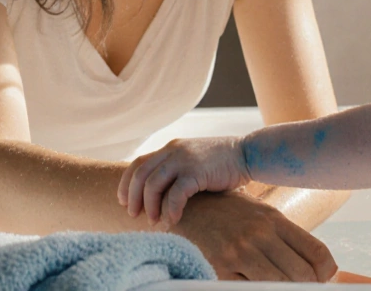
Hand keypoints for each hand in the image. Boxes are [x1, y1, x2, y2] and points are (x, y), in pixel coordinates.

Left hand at [118, 136, 249, 226]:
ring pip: (153, 183)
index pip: (137, 163)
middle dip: (132, 196)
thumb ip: (175, 172)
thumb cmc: (221, 165)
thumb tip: (157, 196)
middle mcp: (173, 151)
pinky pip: (176, 192)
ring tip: (153, 221)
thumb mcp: (192, 163)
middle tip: (133, 215)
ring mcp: (185, 159)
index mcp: (170, 148)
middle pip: (140, 174)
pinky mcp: (197, 171)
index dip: (126, 183)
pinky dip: (171, 208)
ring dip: (150, 205)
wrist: (248, 154)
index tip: (123, 201)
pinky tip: (173, 220)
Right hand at [170, 191, 337, 281]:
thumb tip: (315, 265)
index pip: (317, 253)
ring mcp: (240, 251)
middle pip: (302, 274)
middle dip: (305, 287)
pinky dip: (255, 290)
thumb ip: (283, 236)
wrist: (182, 206)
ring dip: (283, 289)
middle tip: (298, 287)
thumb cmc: (223, 212)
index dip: (326, 274)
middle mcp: (260, 233)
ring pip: (280, 284)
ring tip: (274, 285)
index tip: (321, 281)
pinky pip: (248, 290)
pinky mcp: (219, 267)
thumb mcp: (257, 213)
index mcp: (273, 219)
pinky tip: (252, 284)